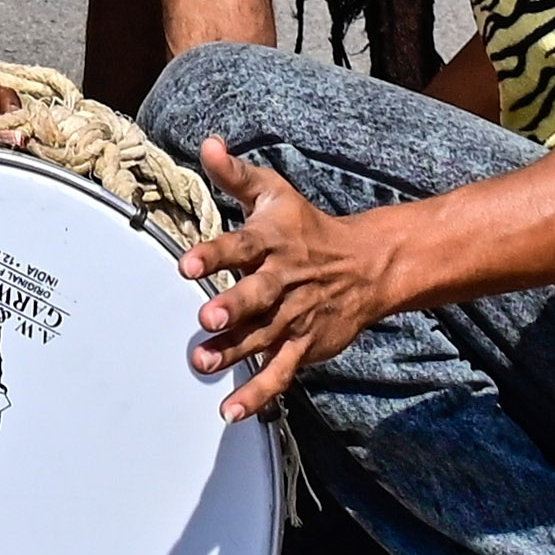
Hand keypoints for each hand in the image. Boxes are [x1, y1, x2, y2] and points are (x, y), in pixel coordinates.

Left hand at [181, 140, 403, 419]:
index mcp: (273, 242)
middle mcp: (283, 280)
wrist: (367, 266)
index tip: (187, 264)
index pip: (240, 245)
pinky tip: (230, 411)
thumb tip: (207, 143)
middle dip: (232, 307)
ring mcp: (295, 317)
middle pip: (256, 295)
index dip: (214, 254)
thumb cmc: (306, 227)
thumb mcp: (274, 192)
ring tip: (203, 363)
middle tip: (206, 318)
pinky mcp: (304, 346)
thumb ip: (235, 174)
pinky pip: (279, 372)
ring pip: (263, 337)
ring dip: (234, 352)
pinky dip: (257, 394)